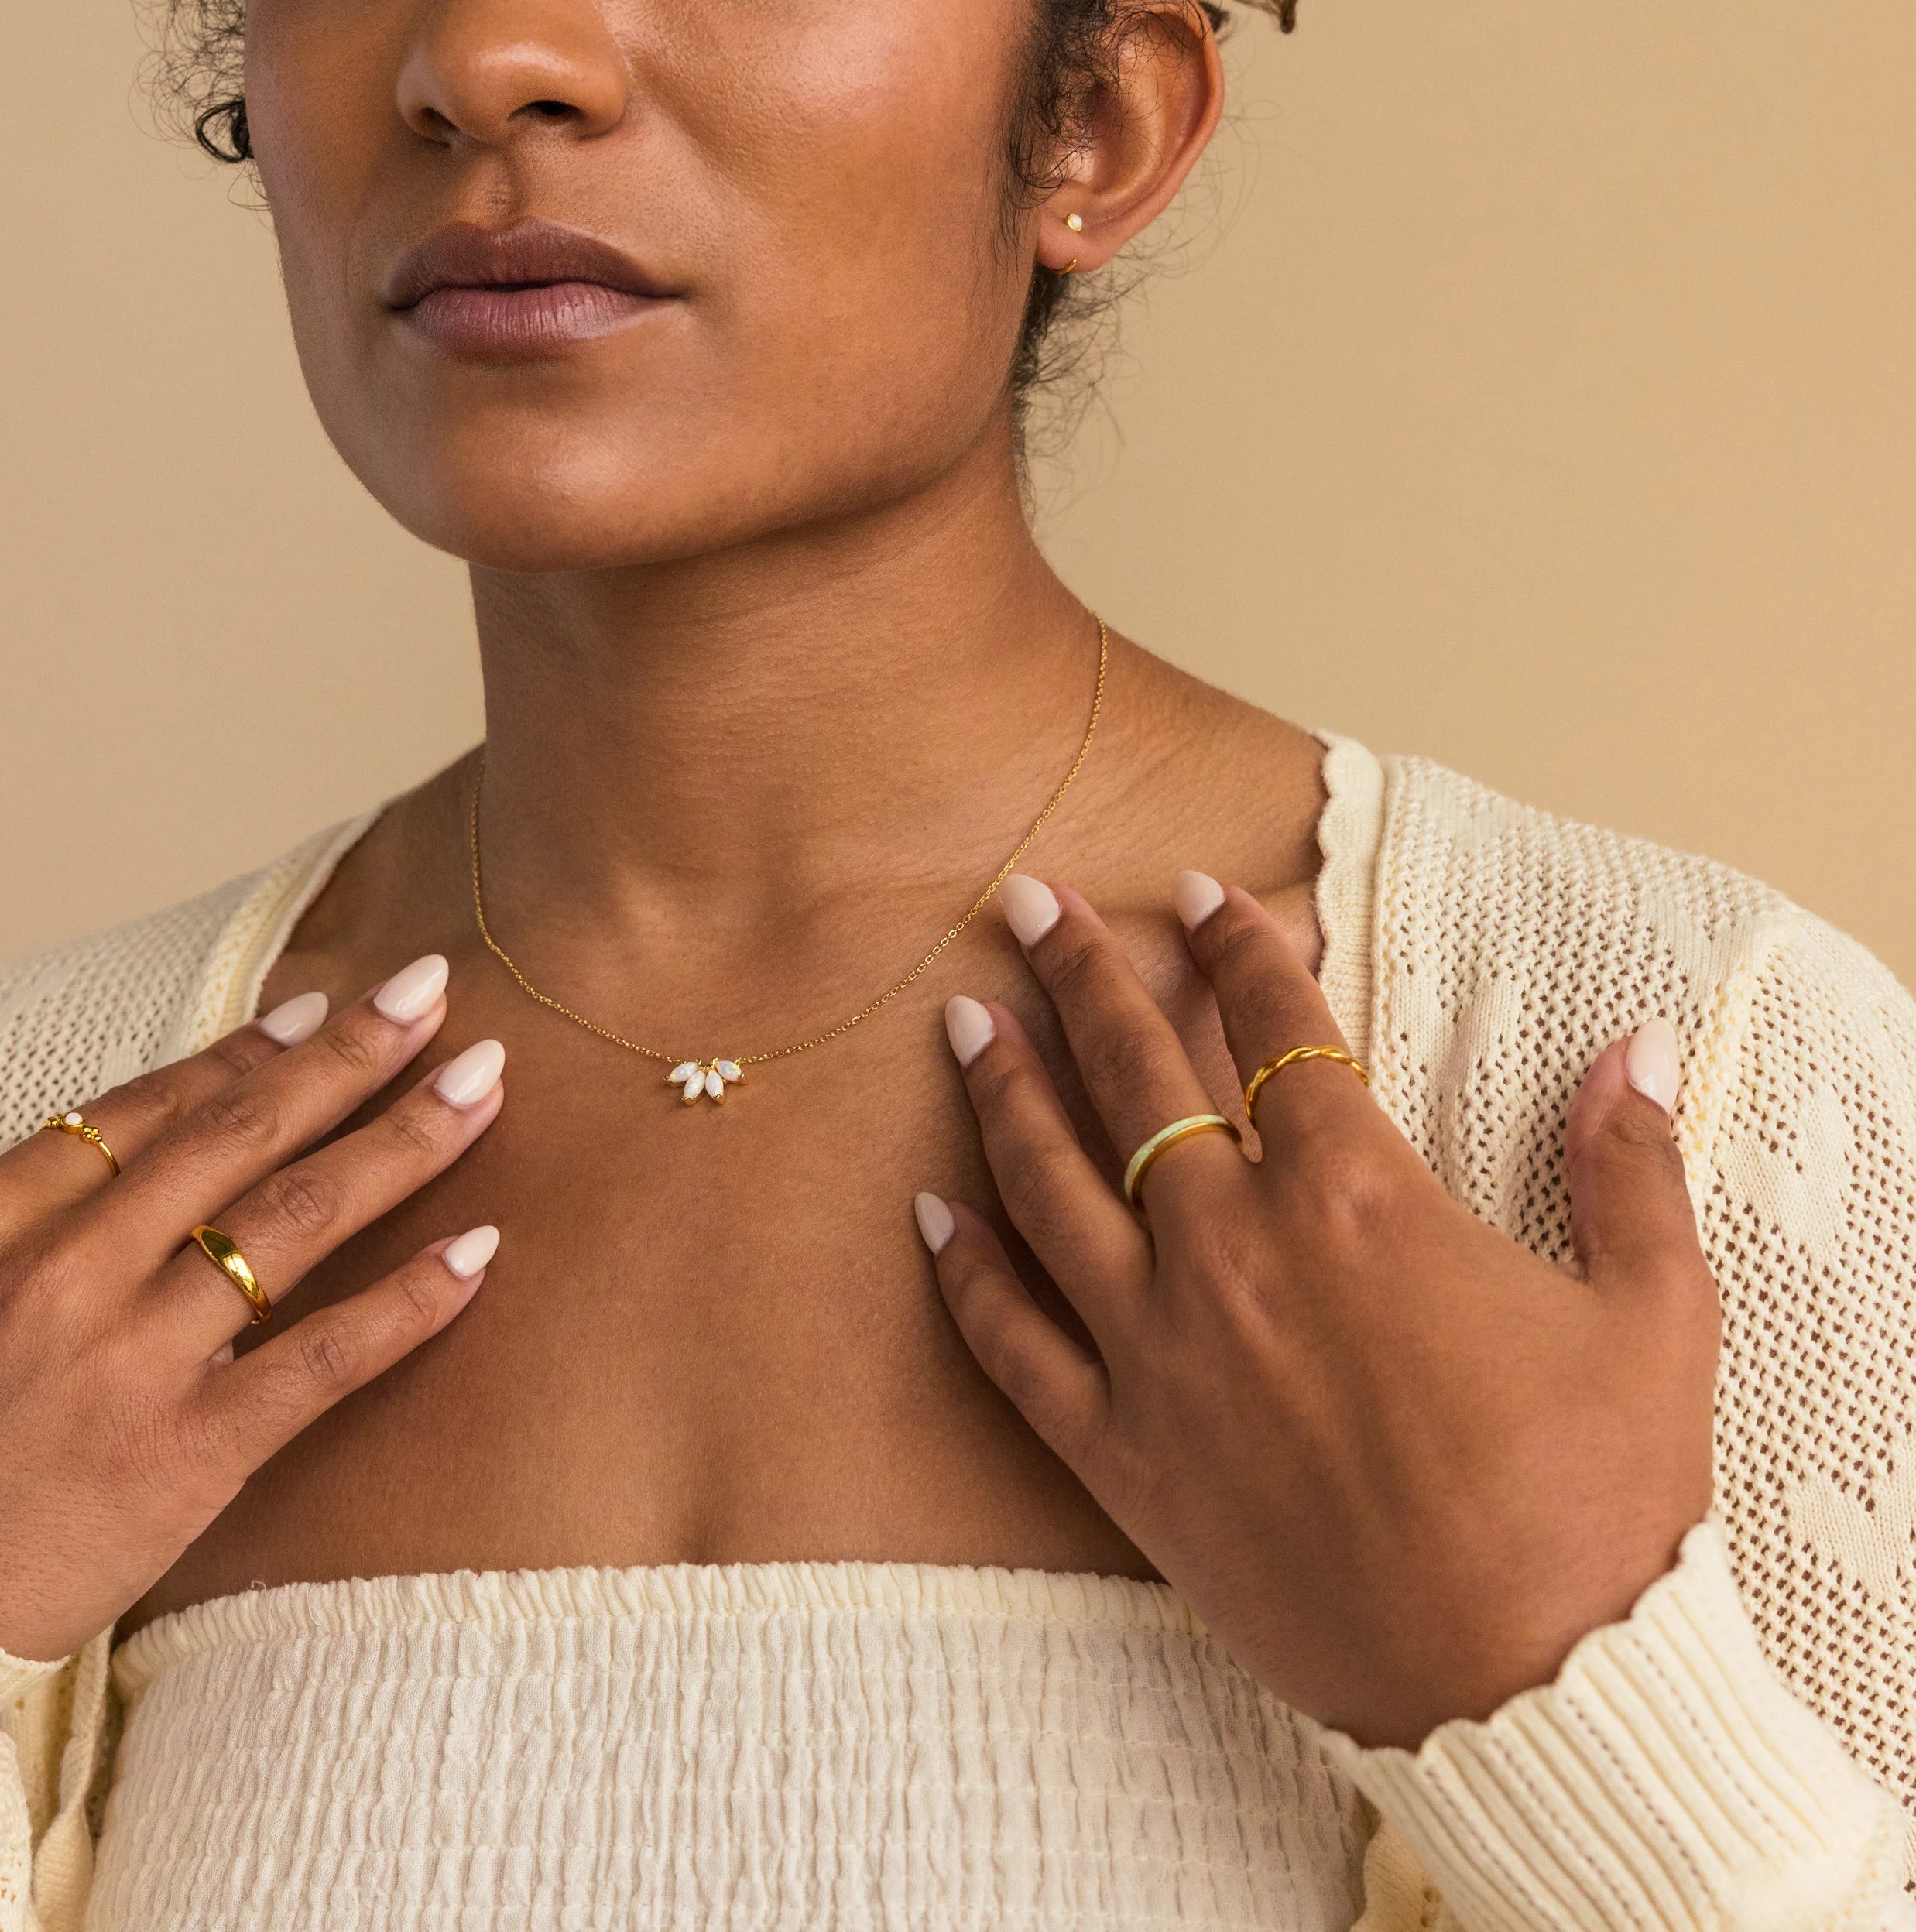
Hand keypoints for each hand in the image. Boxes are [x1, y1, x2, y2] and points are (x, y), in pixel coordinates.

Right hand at [0, 962, 504, 1662]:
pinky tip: (481, 1251)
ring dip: (406, 1140)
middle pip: (243, 1130)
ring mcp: (129, 1359)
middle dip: (351, 1053)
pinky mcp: (181, 1459)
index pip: (149, 1104)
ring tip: (487, 1084)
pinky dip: (412, 1302)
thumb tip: (102, 1172)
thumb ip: (1, 1232)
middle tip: (432, 991)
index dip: (249, 1051)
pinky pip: (323, 1361)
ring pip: (300, 1218)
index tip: (322, 1008)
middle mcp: (67, 1269)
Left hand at [920, 874, 1720, 1748]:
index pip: (1276, 1029)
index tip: (1193, 892)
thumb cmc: (1599, 1503)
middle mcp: (1235, 1251)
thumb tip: (1640, 1043)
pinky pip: (1008, 1344)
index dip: (1234, 946)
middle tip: (1023, 902)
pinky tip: (925, 1210)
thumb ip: (1631, 1166)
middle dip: (1077, 973)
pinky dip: (962, 1272)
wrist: (1529, 1688)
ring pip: (1048, 1184)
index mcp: (1358, 1201)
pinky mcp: (1119, 1453)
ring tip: (961, 1016)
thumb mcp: (1654, 1317)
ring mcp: (1160, 1350)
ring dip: (1000, 1089)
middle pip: (1132, 1075)